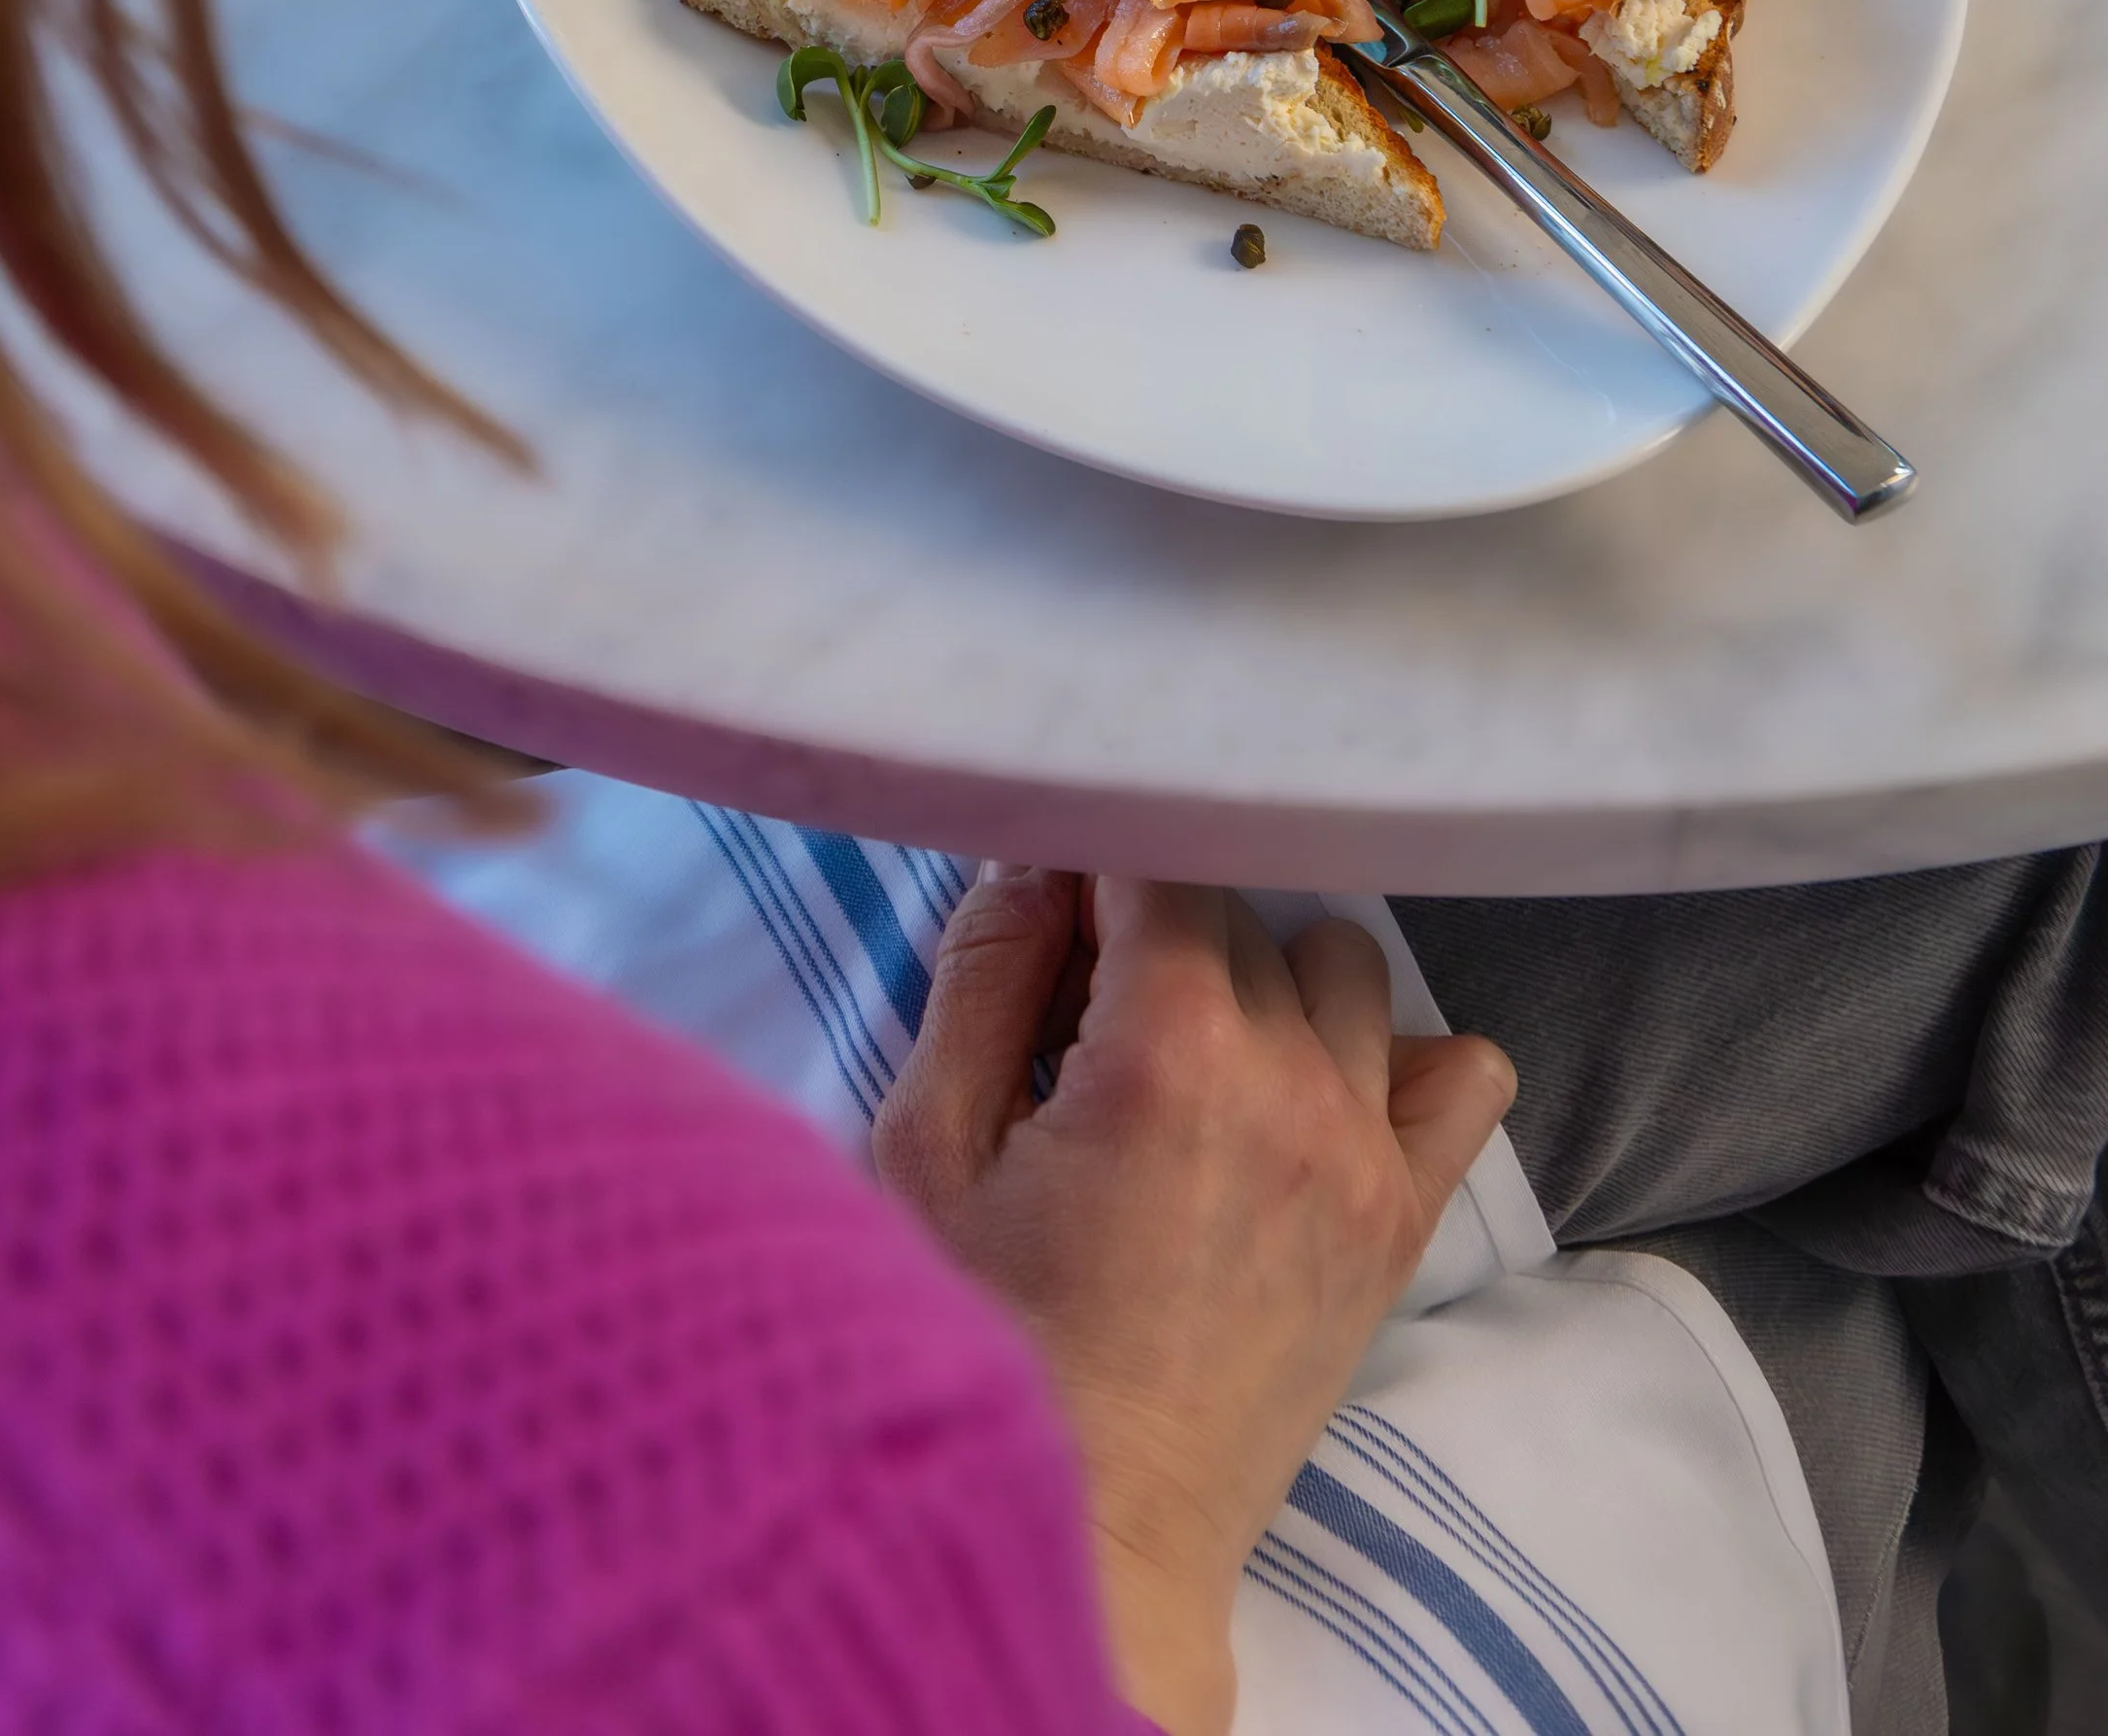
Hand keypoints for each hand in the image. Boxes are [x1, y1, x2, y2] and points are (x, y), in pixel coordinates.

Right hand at [873, 873, 1514, 1735]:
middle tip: (1084, 1014)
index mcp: (1165, 1052)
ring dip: (1267, 982)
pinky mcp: (1402, 1220)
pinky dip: (1400, 1057)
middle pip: (1239, 915)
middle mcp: (1288, 1083)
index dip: (1095, 866)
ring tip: (1190, 1058)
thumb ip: (984, 975)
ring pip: (1341, 968)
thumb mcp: (929, 1150)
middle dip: (1158, 935)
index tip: (1052, 915)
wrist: (1101, 1533)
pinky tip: (1312, 1093)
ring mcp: (1363, 1152)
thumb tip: (1036, 861)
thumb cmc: (991, 1345)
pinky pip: (1463, 1074)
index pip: (1160, 859)